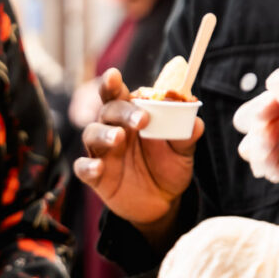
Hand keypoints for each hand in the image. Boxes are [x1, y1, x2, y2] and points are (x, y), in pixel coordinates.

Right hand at [74, 68, 202, 240]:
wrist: (162, 202)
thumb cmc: (168, 166)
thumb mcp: (183, 152)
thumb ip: (186, 136)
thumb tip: (196, 123)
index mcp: (131, 115)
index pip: (118, 93)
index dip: (112, 82)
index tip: (114, 75)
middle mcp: (113, 128)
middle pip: (107, 110)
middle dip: (121, 111)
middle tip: (141, 119)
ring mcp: (102, 152)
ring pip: (91, 134)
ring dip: (103, 134)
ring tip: (118, 138)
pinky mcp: (96, 176)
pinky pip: (83, 167)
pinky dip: (88, 166)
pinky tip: (98, 167)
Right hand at [235, 67, 278, 237]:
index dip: (272, 102)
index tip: (258, 117)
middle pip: (277, 115)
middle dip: (263, 132)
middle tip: (260, 148)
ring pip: (269, 137)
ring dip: (262, 151)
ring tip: (266, 167)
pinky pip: (271, 157)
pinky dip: (267, 164)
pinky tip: (272, 175)